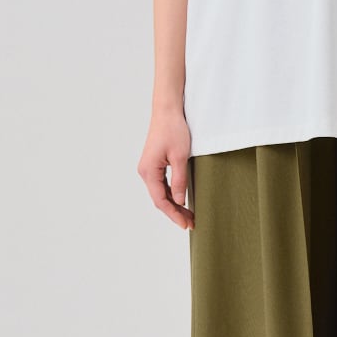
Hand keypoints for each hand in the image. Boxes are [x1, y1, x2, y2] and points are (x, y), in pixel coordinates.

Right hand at [138, 107, 194, 228]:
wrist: (167, 111)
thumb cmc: (173, 130)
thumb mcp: (180, 157)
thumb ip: (179, 181)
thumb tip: (179, 201)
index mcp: (149, 171)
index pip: (160, 200)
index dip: (174, 214)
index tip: (186, 224)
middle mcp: (145, 172)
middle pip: (159, 199)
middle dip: (175, 212)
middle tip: (191, 223)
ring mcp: (149, 168)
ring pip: (160, 193)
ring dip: (174, 205)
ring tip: (189, 215)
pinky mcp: (154, 165)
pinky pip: (161, 185)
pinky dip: (171, 195)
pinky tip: (181, 201)